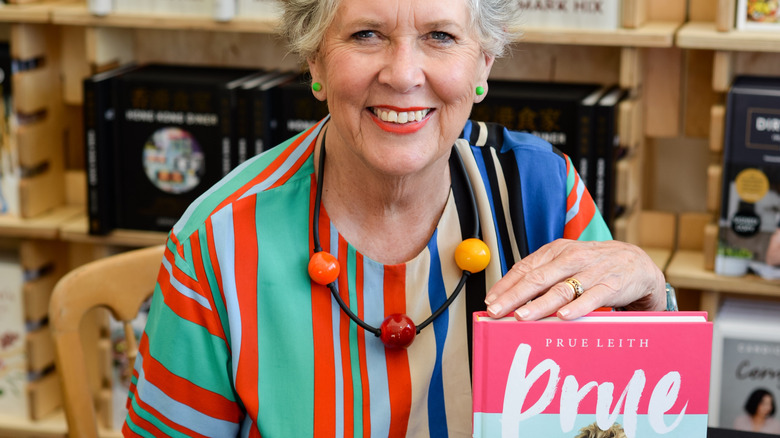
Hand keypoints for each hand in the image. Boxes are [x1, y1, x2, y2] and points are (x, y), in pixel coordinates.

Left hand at [484, 239, 666, 320]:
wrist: (635, 262)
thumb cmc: (594, 265)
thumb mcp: (565, 262)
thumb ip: (541, 276)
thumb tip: (509, 297)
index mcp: (556, 251)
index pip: (524, 268)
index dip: (505, 285)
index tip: (489, 302)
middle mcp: (571, 258)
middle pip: (537, 278)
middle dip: (513, 296)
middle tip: (496, 311)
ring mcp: (591, 271)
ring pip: (561, 289)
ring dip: (539, 305)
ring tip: (522, 317)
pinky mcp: (610, 285)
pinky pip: (592, 298)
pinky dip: (577, 308)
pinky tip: (564, 317)